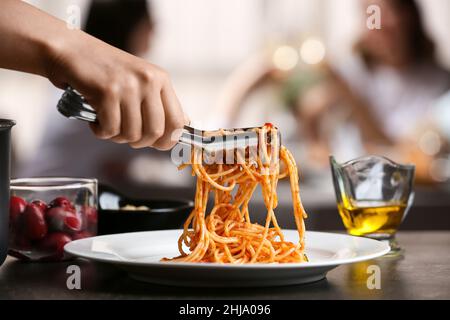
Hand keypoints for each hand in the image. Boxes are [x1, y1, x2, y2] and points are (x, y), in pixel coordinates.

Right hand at [45, 30, 186, 149]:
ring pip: (132, 134)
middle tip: (125, 135)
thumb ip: (158, 105)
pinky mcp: (107, 92)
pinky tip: (95, 121)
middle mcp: (148, 80)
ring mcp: (128, 86)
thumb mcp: (140, 81)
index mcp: (160, 79)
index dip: (168, 140)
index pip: (178, 121)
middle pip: (155, 132)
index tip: (156, 145)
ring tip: (107, 123)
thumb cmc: (106, 72)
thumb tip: (180, 131)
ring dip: (117, 137)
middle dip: (139, 142)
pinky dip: (101, 132)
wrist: (71, 50)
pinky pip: (110, 130)